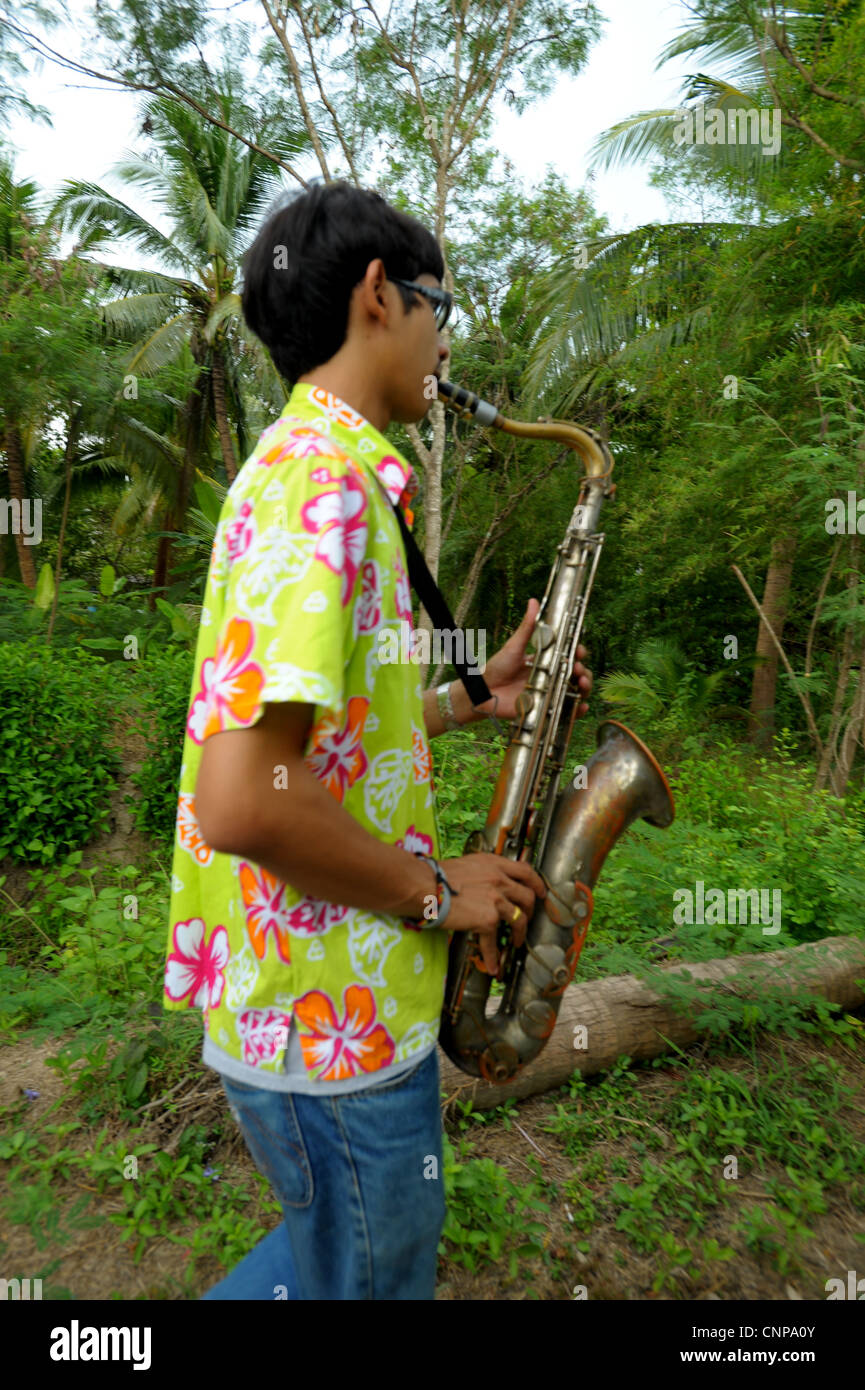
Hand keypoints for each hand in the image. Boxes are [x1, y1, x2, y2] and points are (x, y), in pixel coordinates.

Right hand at [439, 853, 545, 974]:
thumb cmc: (436, 876)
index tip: (539, 892)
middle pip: (527, 896)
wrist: (424, 886)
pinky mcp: (488, 919)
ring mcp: (496, 899)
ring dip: (519, 933)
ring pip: (519, 919)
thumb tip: (485, 884)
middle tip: (527, 919)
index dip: (536, 883)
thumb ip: (482, 872)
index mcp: (494, 864)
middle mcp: (499, 880)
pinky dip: (493, 956)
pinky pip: (494, 941)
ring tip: (515, 942)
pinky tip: (494, 966)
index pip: (525, 871)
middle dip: (531, 910)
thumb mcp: (467, 865)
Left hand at [475, 598, 592, 721]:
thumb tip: (534, 601)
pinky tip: (582, 705)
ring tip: (582, 683)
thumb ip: (527, 627)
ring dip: (584, 687)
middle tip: (578, 669)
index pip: (569, 655)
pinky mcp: (545, 709)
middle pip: (576, 674)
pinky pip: (565, 711)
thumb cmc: (497, 667)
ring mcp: (549, 694)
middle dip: (583, 670)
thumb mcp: (514, 646)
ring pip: (575, 691)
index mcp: (546, 661)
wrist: (484, 692)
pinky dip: (577, 710)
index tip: (579, 650)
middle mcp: (550, 677)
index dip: (578, 652)